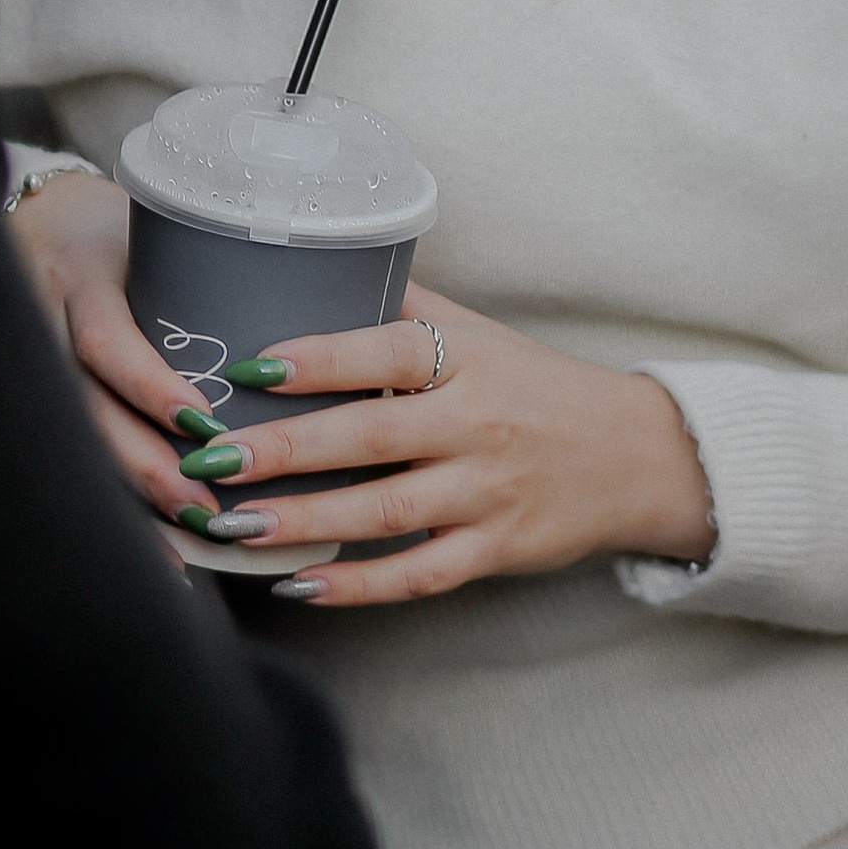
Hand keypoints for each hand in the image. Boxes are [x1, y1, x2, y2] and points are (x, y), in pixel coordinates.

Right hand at [5, 169, 229, 517]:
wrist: (41, 219)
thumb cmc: (124, 230)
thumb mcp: (158, 232)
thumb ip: (218, 273)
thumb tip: (336, 314)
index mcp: (83, 279)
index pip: (104, 340)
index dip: (149, 387)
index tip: (202, 423)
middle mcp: (45, 326)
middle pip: (86, 411)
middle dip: (147, 464)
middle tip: (208, 504)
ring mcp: (33, 365)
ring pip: (76, 443)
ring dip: (136, 494)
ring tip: (195, 531)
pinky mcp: (38, 396)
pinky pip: (75, 456)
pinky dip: (117, 507)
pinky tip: (159, 550)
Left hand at [183, 288, 716, 607]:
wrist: (638, 456)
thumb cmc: (537, 386)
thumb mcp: (479, 333)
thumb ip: (404, 306)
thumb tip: (317, 263)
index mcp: (466, 359)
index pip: (386, 350)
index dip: (317, 358)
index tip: (247, 366)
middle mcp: (477, 424)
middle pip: (371, 437)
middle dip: (284, 450)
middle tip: (210, 460)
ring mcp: (488, 493)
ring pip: (386, 512)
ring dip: (304, 521)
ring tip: (233, 524)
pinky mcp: (497, 550)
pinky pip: (419, 574)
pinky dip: (358, 584)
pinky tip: (298, 582)